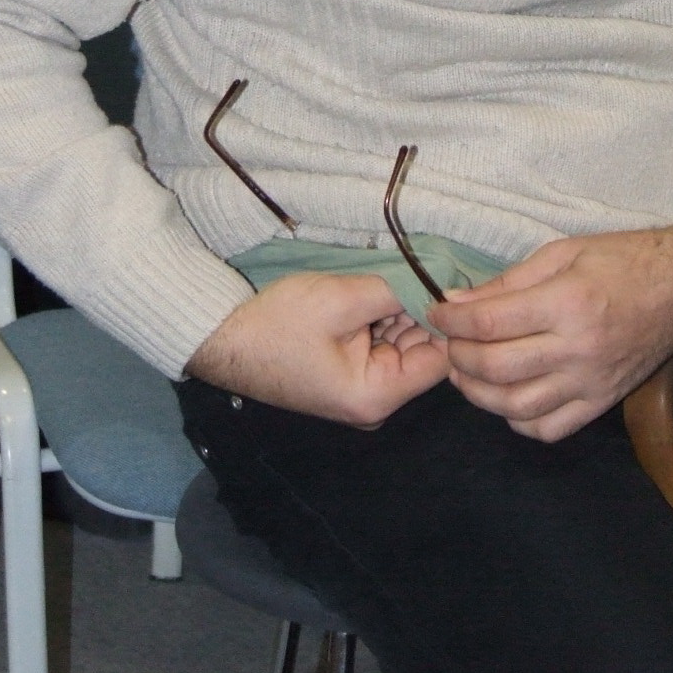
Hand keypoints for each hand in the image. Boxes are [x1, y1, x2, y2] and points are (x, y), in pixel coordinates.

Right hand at [185, 272, 448, 428]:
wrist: (224, 339)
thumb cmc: (279, 323)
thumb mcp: (343, 299)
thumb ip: (398, 292)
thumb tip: (440, 284)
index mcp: (377, 395)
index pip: (441, 360)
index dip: (448, 319)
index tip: (449, 281)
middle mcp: (376, 403)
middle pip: (424, 353)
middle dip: (424, 311)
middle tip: (426, 268)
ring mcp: (363, 391)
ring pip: (404, 345)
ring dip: (403, 311)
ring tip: (399, 275)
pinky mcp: (351, 376)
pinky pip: (383, 345)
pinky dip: (384, 318)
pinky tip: (379, 290)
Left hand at [429, 223, 672, 443]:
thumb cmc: (624, 260)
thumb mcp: (563, 253)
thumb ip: (508, 283)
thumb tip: (457, 303)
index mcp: (568, 302)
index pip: (489, 323)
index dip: (451, 321)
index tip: (436, 312)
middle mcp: (578, 349)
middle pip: (496, 368)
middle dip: (458, 356)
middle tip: (448, 342)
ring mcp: (591, 383)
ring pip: (516, 407)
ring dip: (479, 394)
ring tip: (467, 371)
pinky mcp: (602, 403)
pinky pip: (549, 429)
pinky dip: (518, 420)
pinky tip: (508, 396)